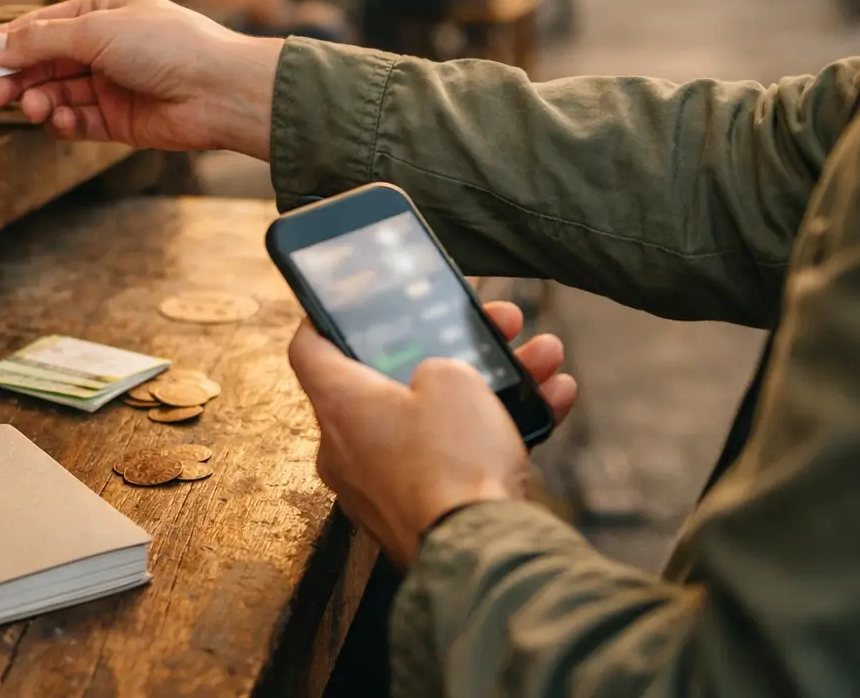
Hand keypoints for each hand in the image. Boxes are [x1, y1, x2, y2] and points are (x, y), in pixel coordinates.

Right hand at [0, 0, 283, 156]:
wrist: (219, 91)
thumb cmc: (168, 45)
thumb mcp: (96, 31)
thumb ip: (40, 41)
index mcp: (102, 11)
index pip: (42, 26)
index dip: (9, 42)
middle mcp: (105, 46)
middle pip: (45, 63)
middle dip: (17, 78)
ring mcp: (111, 84)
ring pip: (58, 94)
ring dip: (40, 101)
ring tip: (31, 108)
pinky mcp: (119, 120)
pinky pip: (79, 122)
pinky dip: (65, 123)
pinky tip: (60, 122)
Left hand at [288, 302, 576, 567]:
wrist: (482, 556)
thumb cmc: (453, 464)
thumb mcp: (452, 380)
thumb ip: (439, 365)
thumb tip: (439, 382)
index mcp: (339, 405)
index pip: (310, 349)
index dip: (327, 318)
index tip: (349, 304)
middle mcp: (348, 448)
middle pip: (390, 381)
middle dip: (448, 349)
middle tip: (488, 327)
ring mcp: (382, 486)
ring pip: (434, 419)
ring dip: (489, 387)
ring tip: (539, 360)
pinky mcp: (418, 514)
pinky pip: (455, 460)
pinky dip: (495, 433)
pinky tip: (550, 402)